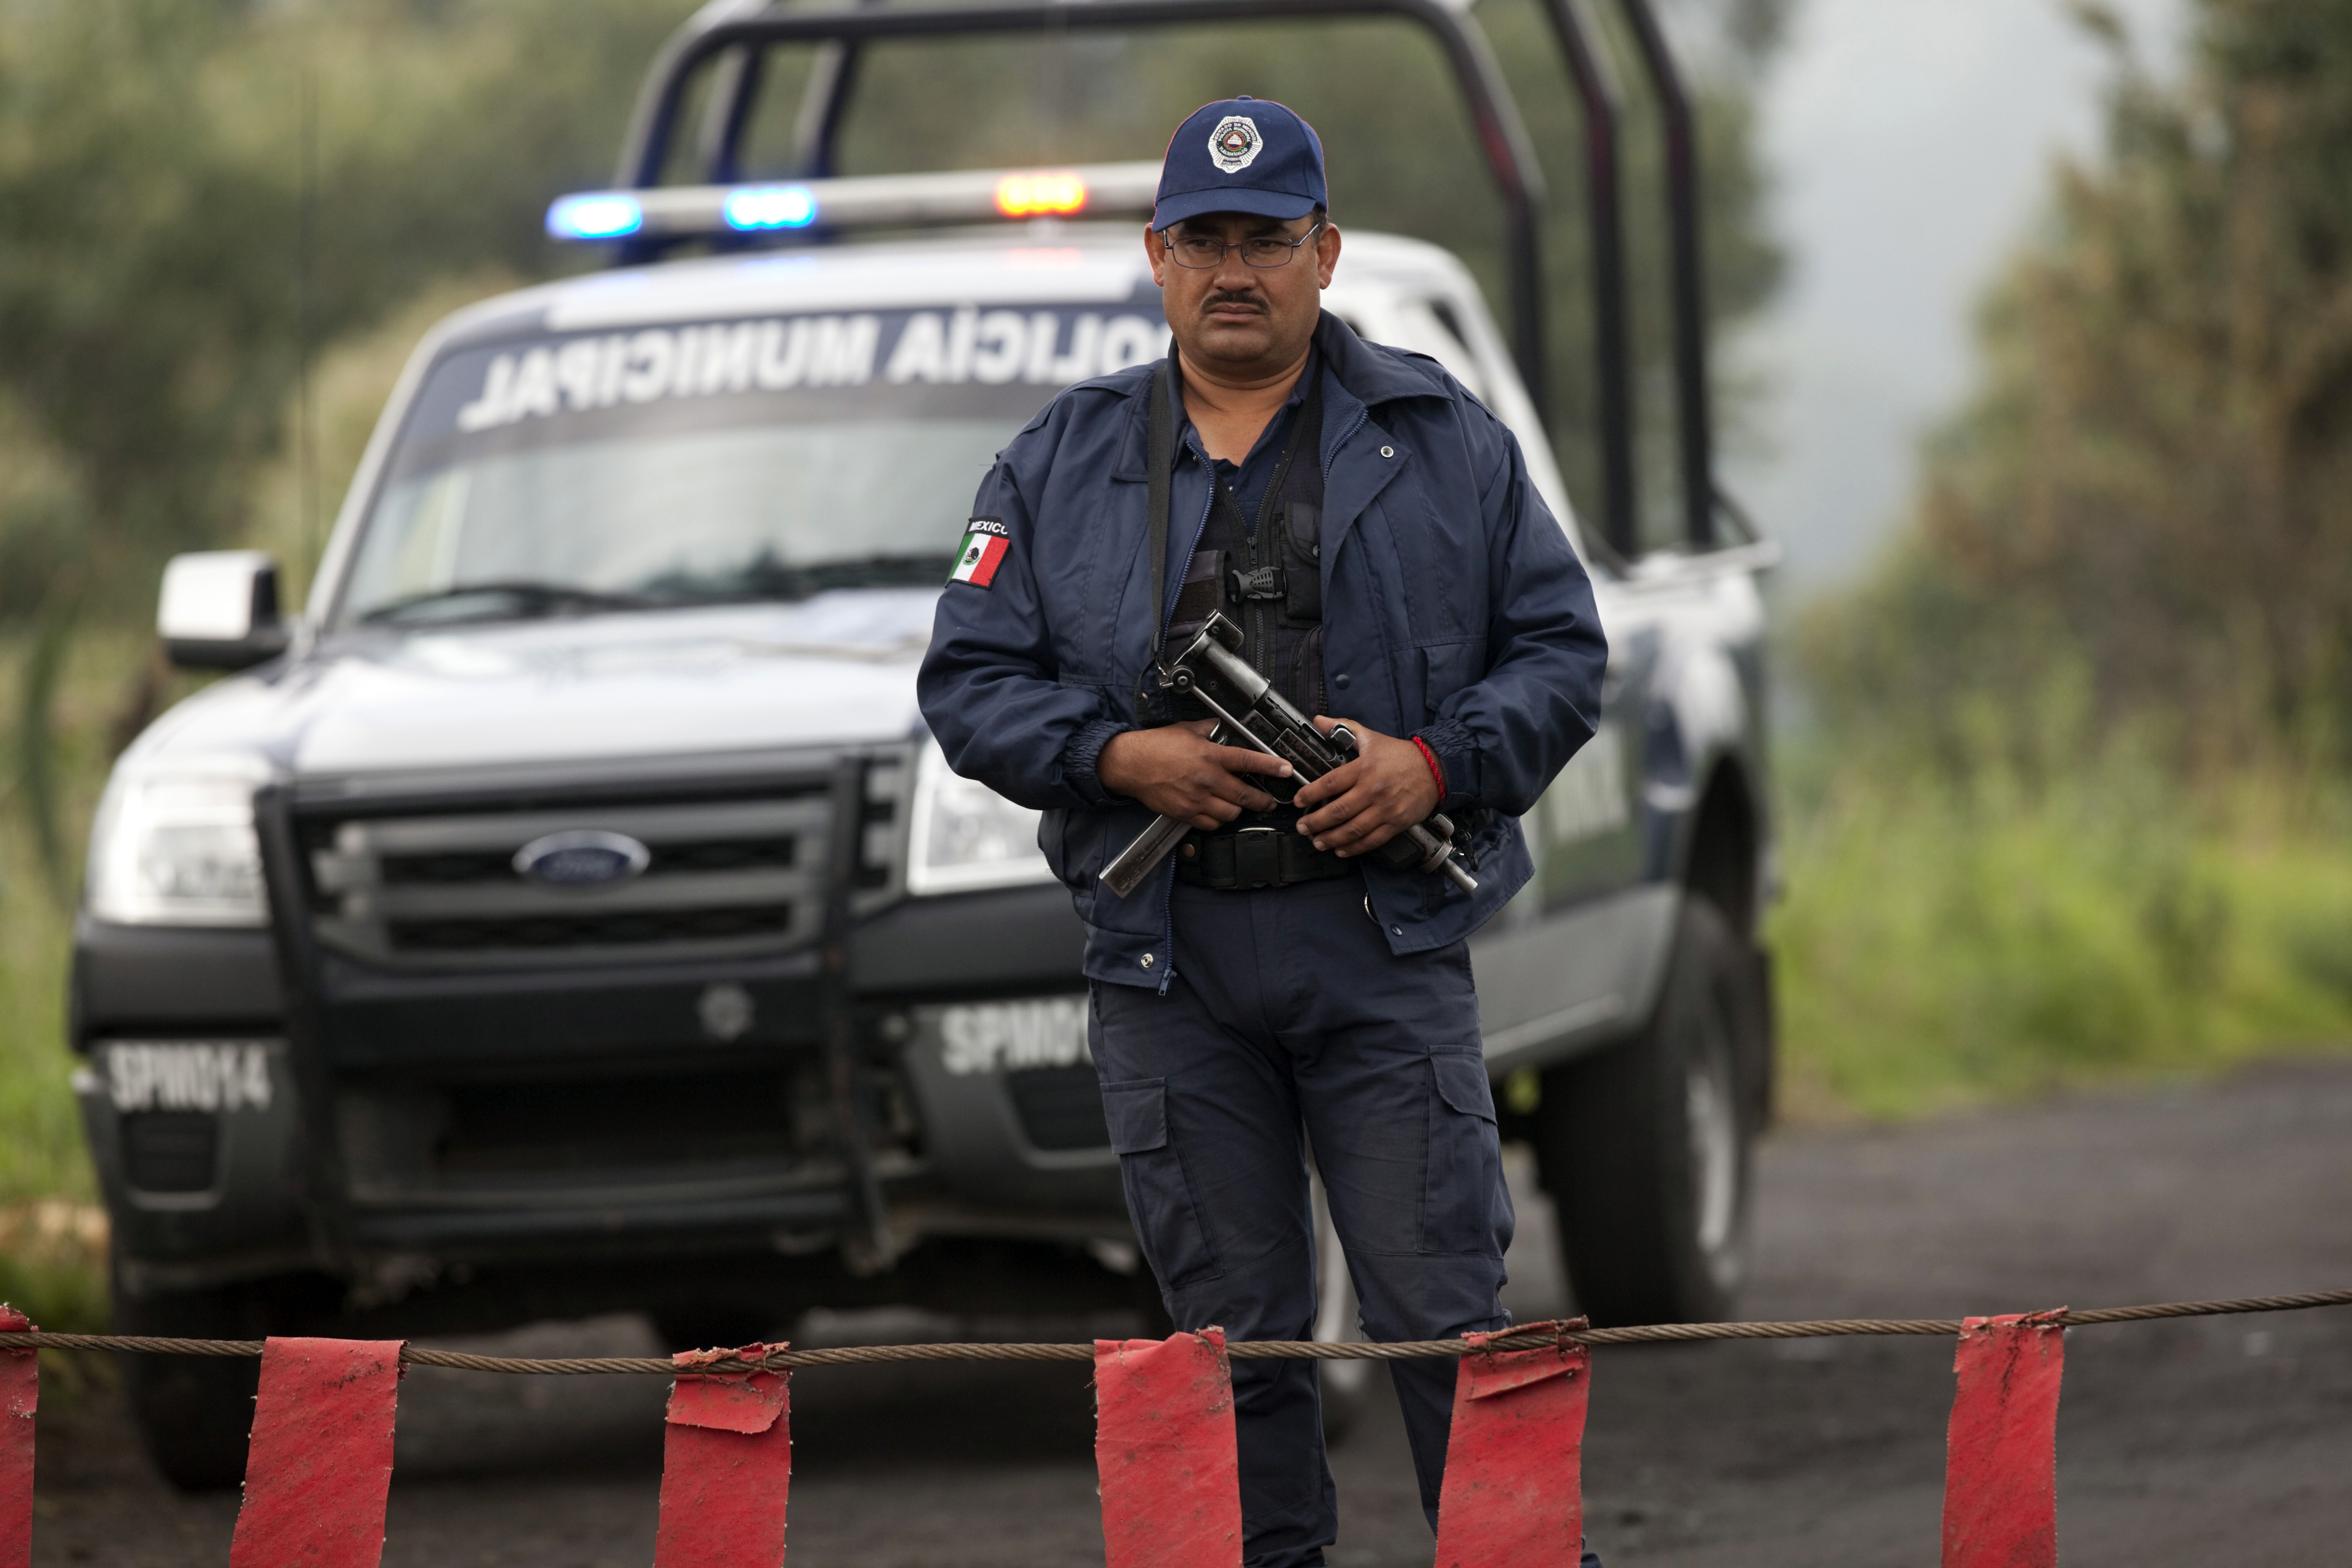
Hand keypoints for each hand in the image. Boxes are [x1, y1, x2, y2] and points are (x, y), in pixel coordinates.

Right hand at [1098, 720, 1292, 828]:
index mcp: (1210, 756)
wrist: (1130, 764)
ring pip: (1230, 814)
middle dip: (1263, 800)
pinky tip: (1217, 813)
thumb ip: (1208, 730)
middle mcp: (1207, 779)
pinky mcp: (1185, 813)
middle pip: (1245, 796)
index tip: (1286, 770)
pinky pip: (1210, 824)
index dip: (1271, 766)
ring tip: (1240, 806)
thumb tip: (1221, 727)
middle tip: (1269, 801)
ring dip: (1238, 811)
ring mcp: (1196, 799)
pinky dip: (1218, 821)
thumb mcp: (1186, 730)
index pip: (1248, 761)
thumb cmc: (1155, 746)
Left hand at [1292, 718, 1440, 855]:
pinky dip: (1354, 848)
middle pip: (1338, 811)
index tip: (1298, 801)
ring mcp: (1385, 809)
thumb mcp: (1371, 737)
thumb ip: (1343, 728)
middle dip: (1316, 822)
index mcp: (1364, 768)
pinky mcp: (1396, 823)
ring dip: (1331, 838)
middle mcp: (1373, 790)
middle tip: (1302, 827)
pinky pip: (1372, 840)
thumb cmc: (1400, 755)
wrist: (1435, 769)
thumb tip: (1318, 720)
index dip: (1311, 793)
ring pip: (1353, 829)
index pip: (1331, 783)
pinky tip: (1341, 850)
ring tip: (1317, 842)